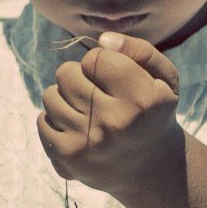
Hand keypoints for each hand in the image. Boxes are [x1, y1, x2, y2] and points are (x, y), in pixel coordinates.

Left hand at [38, 32, 180, 197]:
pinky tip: (79, 128)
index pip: (96, 57)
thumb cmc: (154, 113)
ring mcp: (88, 143)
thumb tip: (102, 40)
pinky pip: (42, 121)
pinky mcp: (68, 159)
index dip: (102, 61)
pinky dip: (57, 120)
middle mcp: (115, 123)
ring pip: (50, 95)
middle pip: (67, 73)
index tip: (113, 76)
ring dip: (65, 97)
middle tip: (98, 93)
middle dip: (79, 76)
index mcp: (142, 100)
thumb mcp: (164, 78)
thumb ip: (139, 50)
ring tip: (87, 110)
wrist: (150, 168)